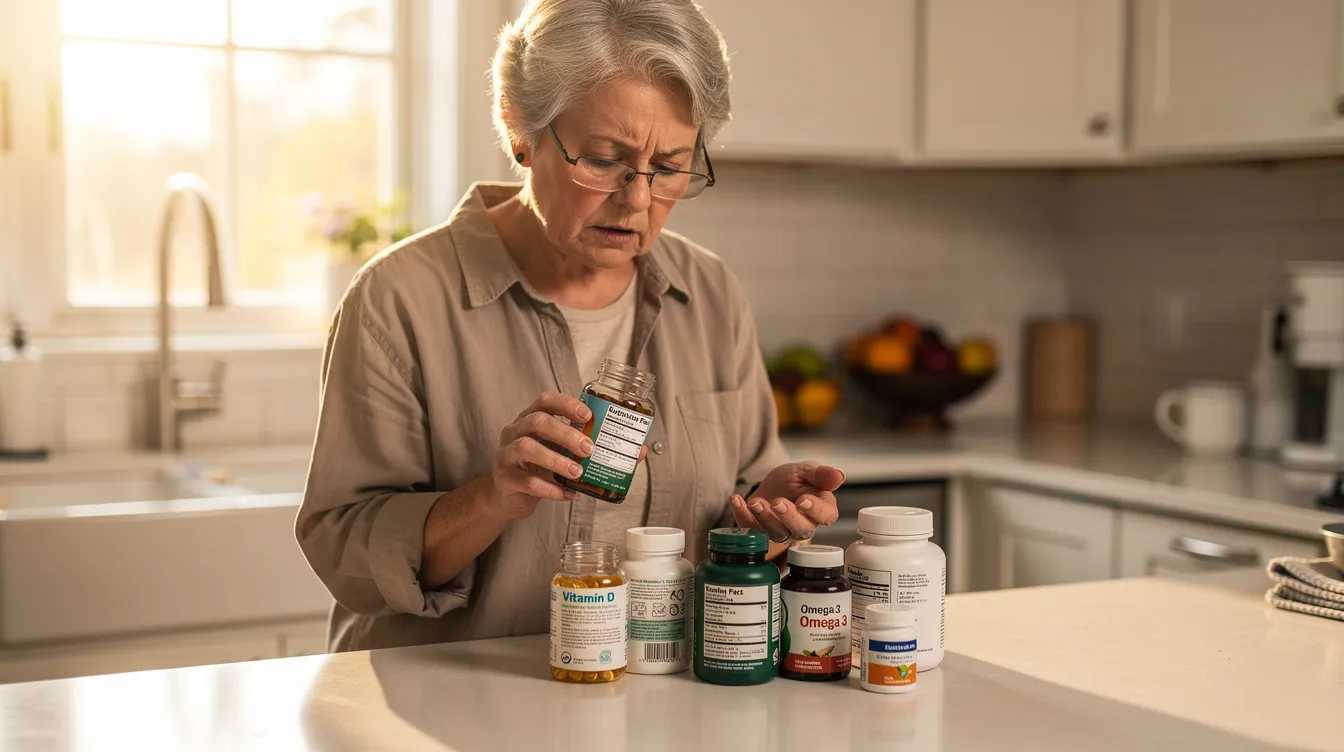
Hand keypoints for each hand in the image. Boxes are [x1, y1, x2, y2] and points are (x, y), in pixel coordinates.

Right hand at [489, 392, 592, 518]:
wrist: (507, 496)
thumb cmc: (535, 468)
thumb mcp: (552, 450)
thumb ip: (570, 443)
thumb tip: (605, 443)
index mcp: (528, 419)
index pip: (545, 401)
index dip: (566, 405)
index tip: (587, 415)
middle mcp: (514, 432)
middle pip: (537, 422)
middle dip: (566, 434)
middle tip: (588, 449)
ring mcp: (506, 454)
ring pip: (527, 448)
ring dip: (556, 460)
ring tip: (577, 472)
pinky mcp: (504, 477)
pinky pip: (528, 481)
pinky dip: (550, 488)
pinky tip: (567, 493)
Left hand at [728, 462, 843, 543]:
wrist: (770, 486)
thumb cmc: (793, 480)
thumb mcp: (806, 470)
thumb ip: (820, 474)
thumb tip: (839, 476)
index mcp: (821, 509)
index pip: (826, 516)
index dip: (816, 511)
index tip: (803, 500)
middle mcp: (804, 525)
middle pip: (801, 529)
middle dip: (788, 517)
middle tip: (777, 502)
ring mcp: (782, 531)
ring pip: (777, 533)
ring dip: (764, 518)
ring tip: (756, 502)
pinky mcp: (761, 532)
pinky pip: (752, 530)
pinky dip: (742, 516)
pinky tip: (737, 500)